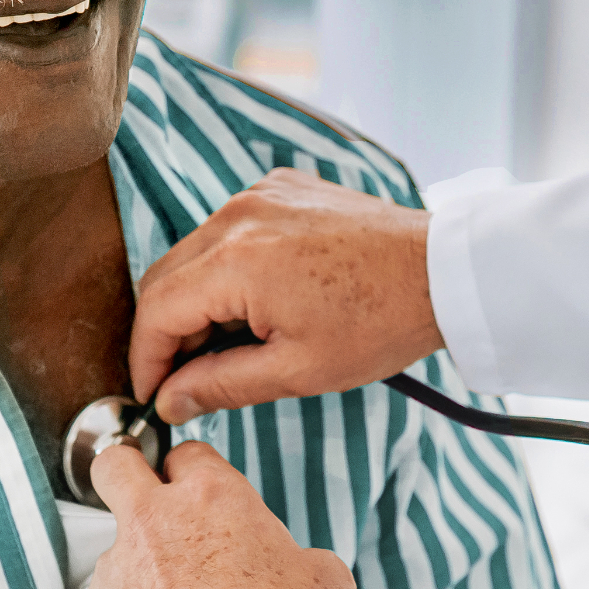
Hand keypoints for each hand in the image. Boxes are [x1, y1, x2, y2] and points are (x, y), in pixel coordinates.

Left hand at [80, 438, 355, 588]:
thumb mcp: (325, 582)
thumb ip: (303, 557)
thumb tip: (297, 566)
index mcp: (210, 496)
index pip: (187, 453)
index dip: (194, 473)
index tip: (201, 494)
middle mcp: (153, 519)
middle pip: (116, 465)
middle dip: (125, 471)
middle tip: (145, 497)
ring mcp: (117, 565)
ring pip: (115, 548)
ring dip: (137, 568)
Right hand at [128, 172, 441, 420]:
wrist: (442, 271)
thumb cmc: (381, 321)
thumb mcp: (297, 370)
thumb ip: (220, 385)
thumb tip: (170, 400)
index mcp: (236, 260)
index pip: (156, 311)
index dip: (146, 359)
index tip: (153, 394)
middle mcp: (238, 214)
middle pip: (165, 277)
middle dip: (167, 332)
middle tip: (188, 379)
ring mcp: (260, 194)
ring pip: (195, 253)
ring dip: (199, 299)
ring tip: (233, 343)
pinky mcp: (281, 187)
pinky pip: (230, 228)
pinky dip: (229, 266)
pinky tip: (261, 302)